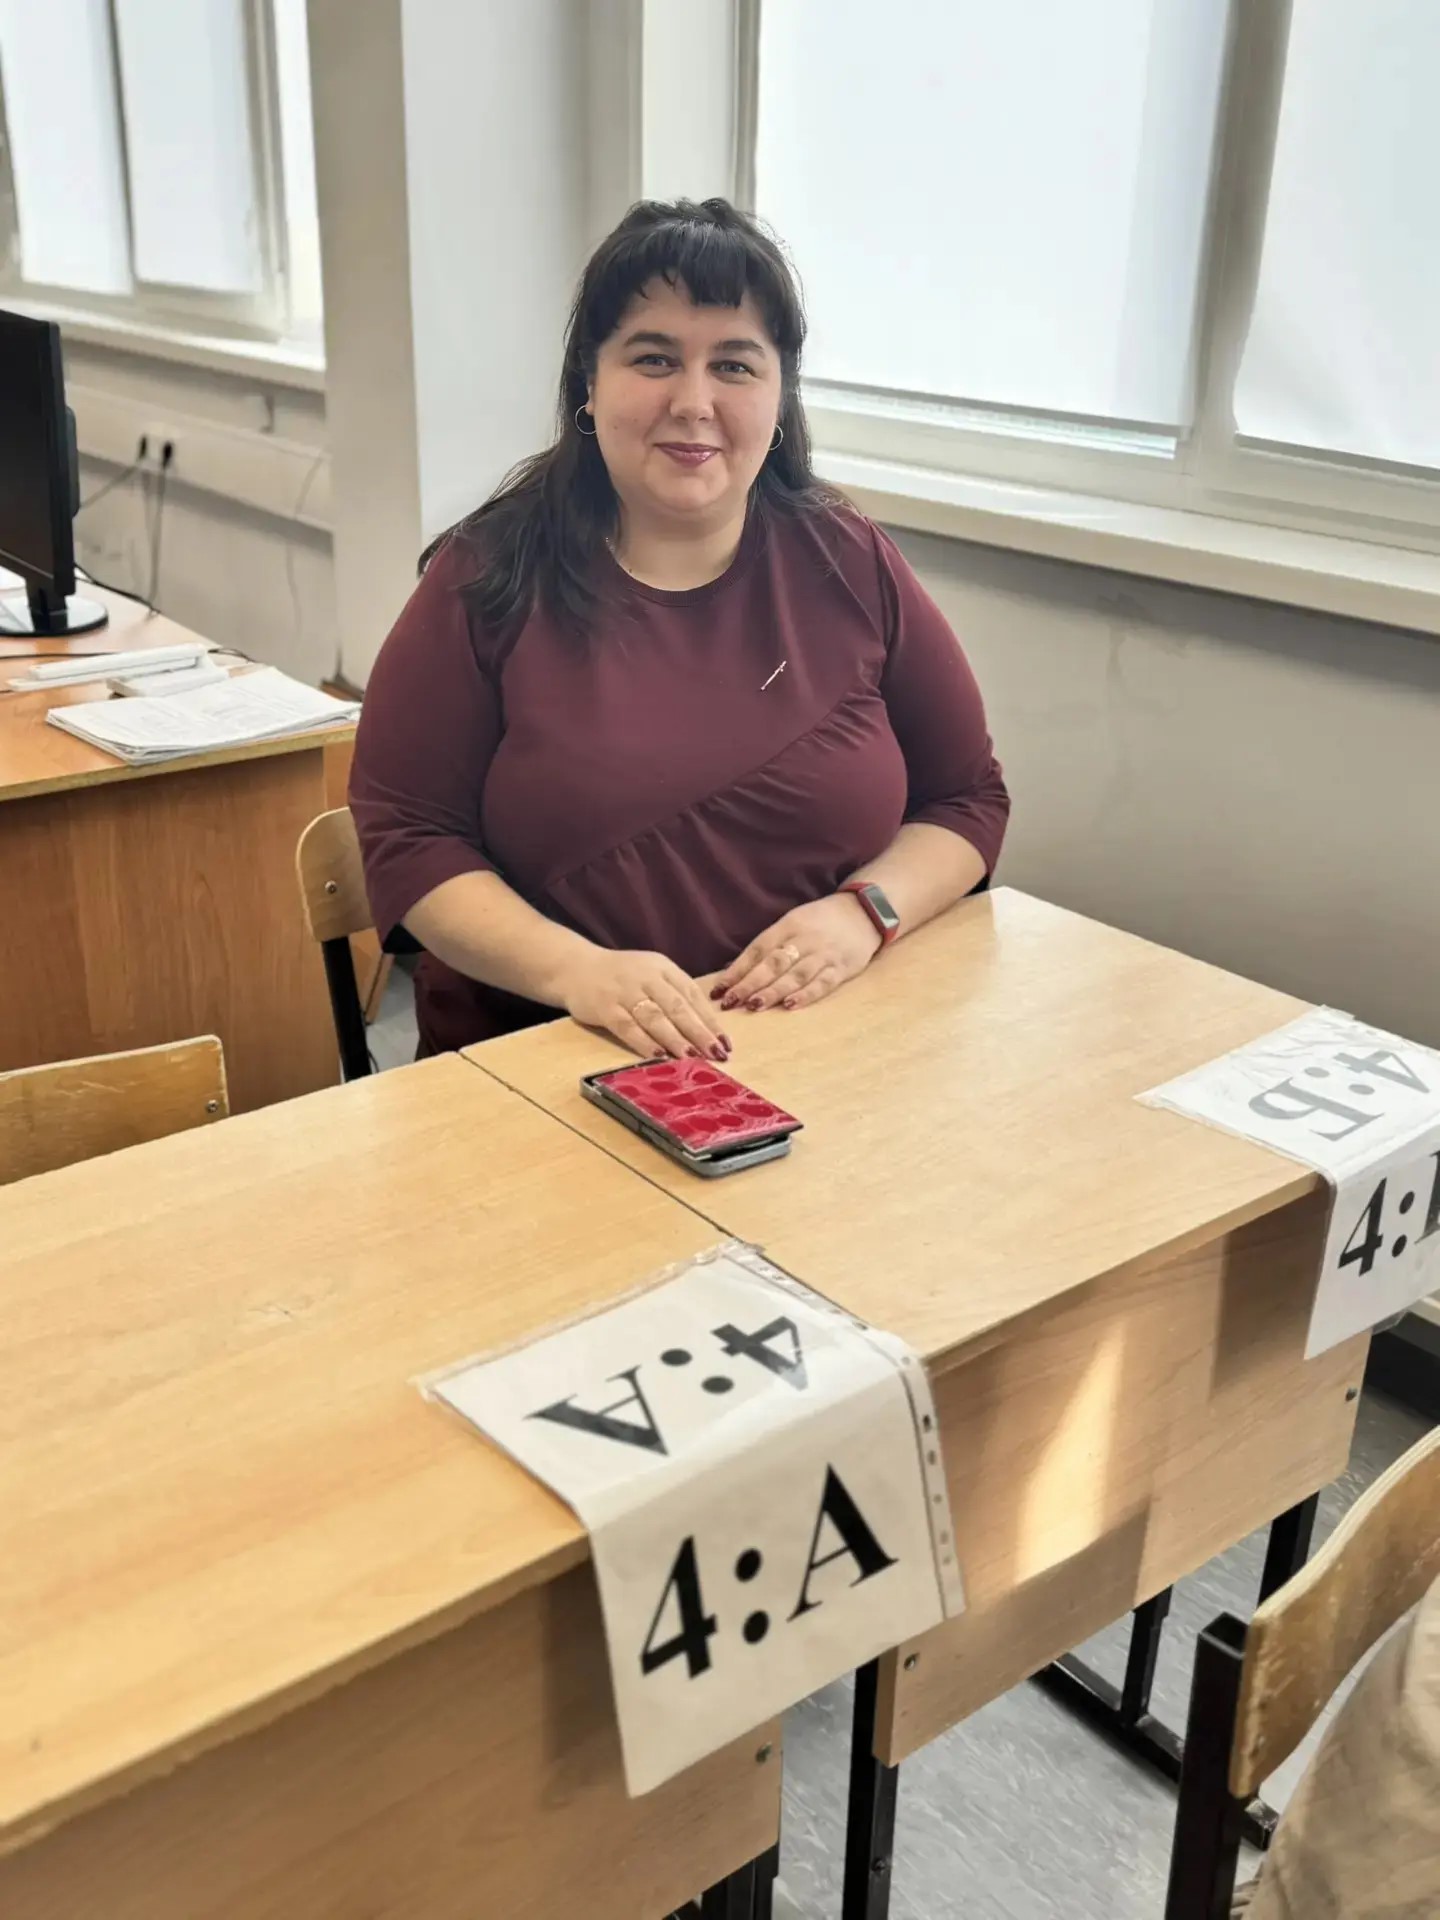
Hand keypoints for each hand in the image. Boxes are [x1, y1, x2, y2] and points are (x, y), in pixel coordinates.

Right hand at [558, 948, 731, 1060]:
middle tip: (716, 1053)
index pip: (692, 994)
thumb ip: (675, 994)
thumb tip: (707, 1026)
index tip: (725, 1042)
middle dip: (699, 1032)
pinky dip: (644, 1042)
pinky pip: (627, 1026)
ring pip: (655, 1017)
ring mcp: (624, 992)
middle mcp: (646, 977)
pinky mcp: (605, 1007)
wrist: (575, 966)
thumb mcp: (651, 974)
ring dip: (676, 1039)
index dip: (709, 1020)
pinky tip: (659, 1055)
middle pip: (677, 1007)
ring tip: (693, 1058)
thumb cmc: (621, 976)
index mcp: (662, 968)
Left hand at [714, 896, 882, 1014]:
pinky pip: (823, 983)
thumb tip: (735, 970)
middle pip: (774, 963)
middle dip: (750, 983)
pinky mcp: (842, 968)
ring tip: (754, 1005)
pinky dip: (806, 995)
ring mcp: (824, 954)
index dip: (738, 969)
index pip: (758, 949)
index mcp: (788, 925)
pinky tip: (790, 1005)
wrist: (863, 912)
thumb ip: (768, 946)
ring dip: (774, 991)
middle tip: (730, 1002)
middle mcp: (804, 939)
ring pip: (796, 974)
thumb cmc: (819, 921)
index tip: (719, 989)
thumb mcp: (792, 923)